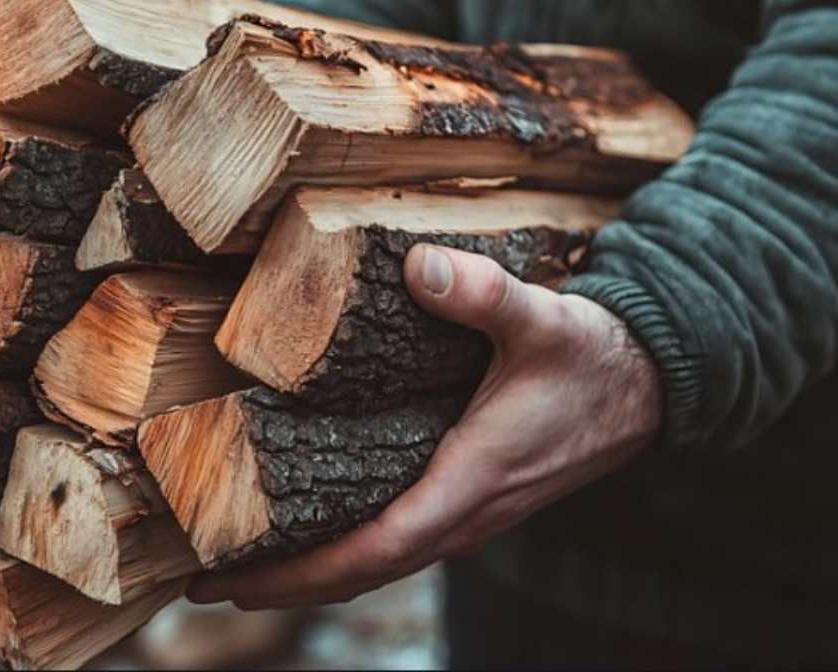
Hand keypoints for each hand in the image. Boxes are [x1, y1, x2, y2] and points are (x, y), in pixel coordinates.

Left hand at [188, 243, 661, 609]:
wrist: (646, 385)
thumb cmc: (591, 358)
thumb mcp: (542, 319)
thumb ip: (485, 293)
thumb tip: (420, 266)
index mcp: (468, 483)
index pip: (371, 550)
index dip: (297, 574)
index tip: (228, 583)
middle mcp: (463, 513)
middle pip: (359, 572)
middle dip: (282, 585)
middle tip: (204, 583)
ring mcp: (467, 512)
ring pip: (377, 562)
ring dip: (310, 572)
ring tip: (242, 567)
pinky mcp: (468, 497)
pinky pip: (396, 540)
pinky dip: (346, 549)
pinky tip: (314, 529)